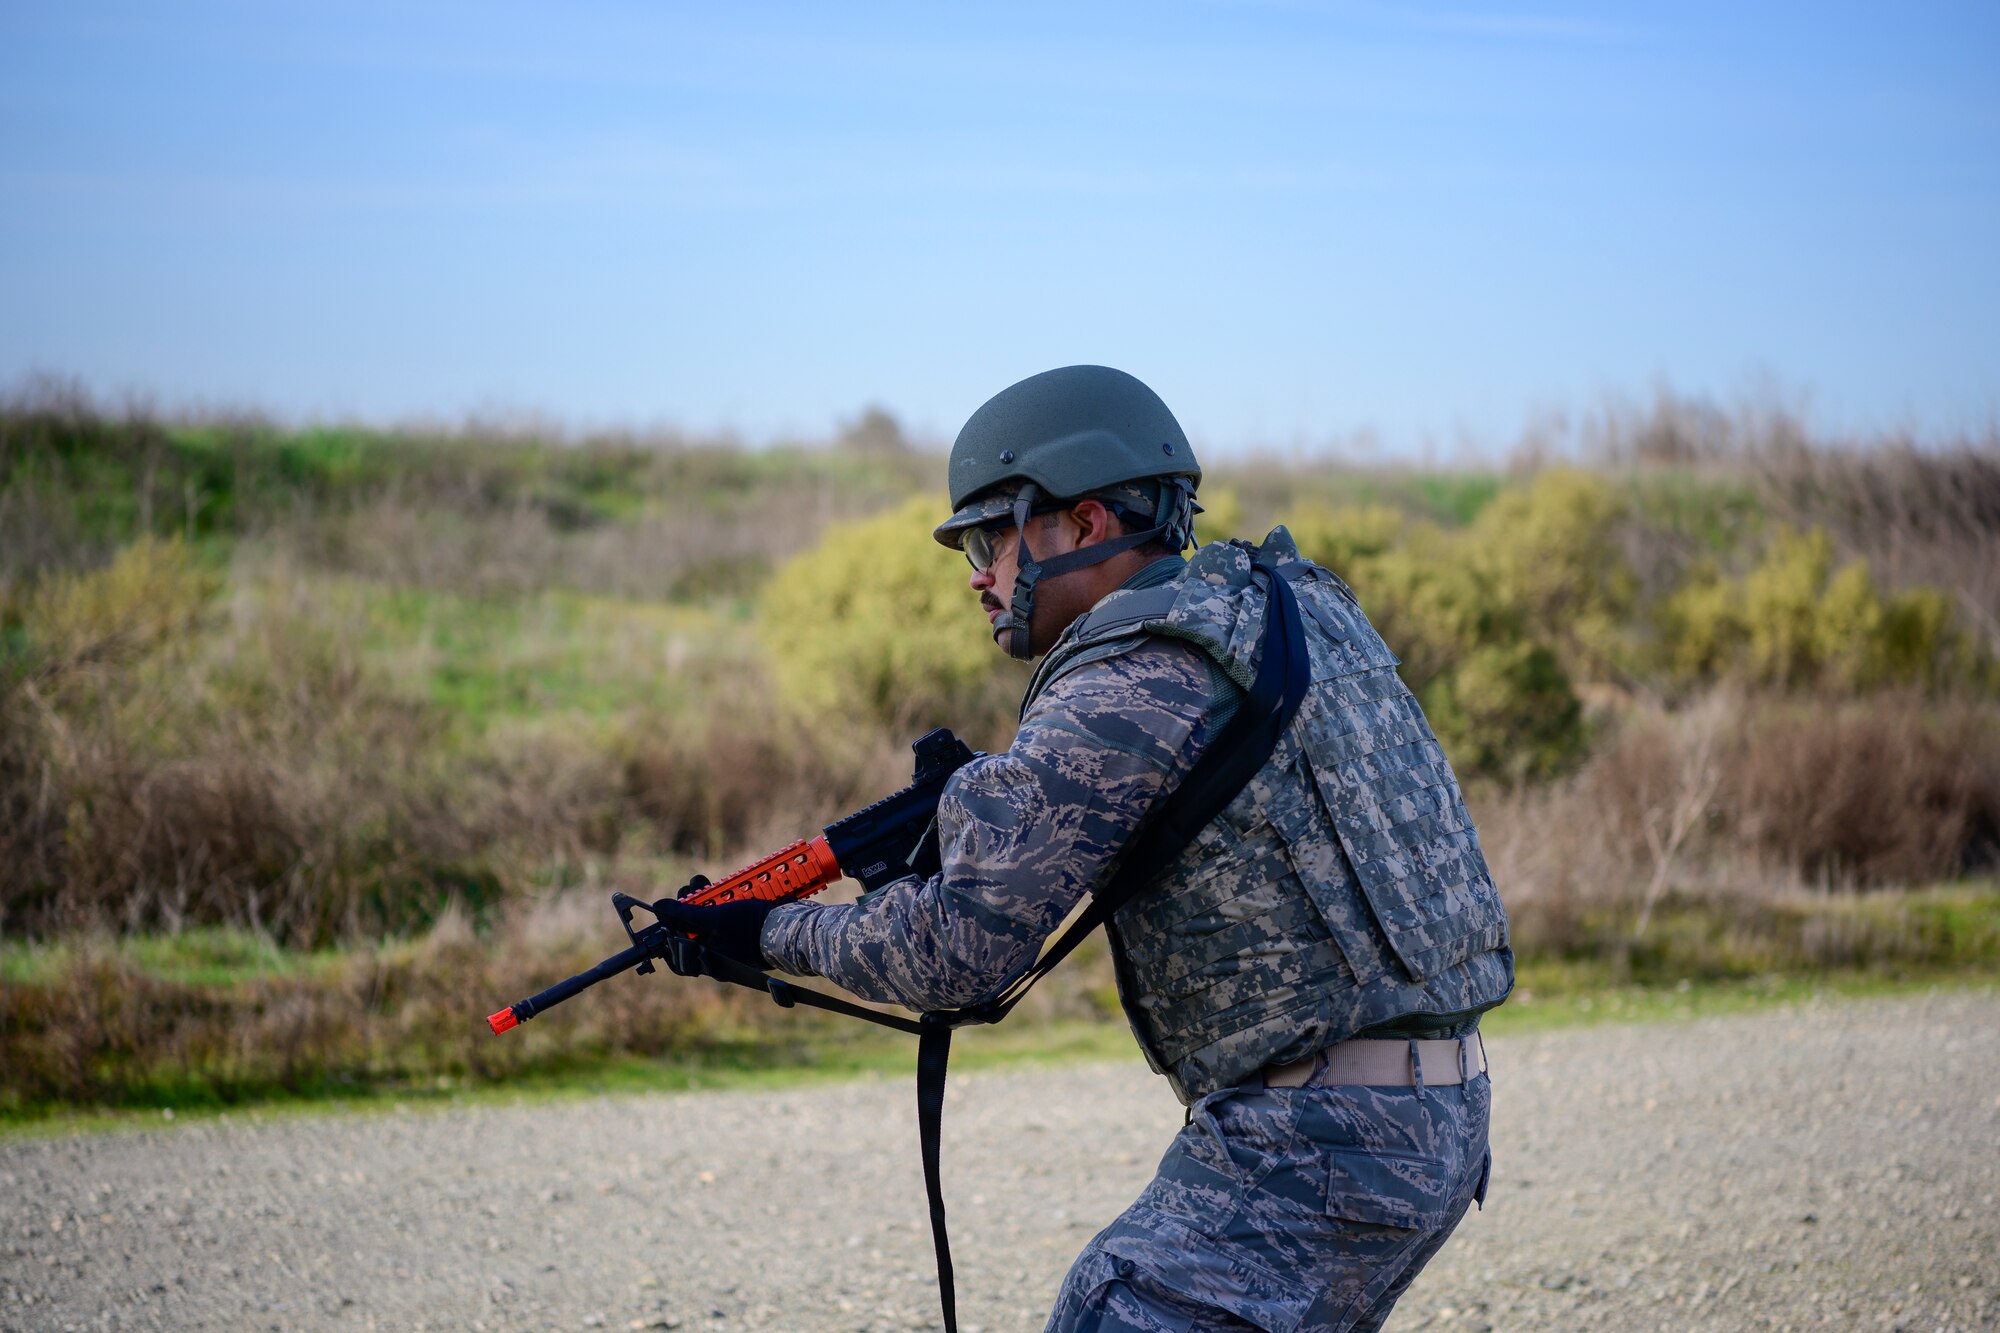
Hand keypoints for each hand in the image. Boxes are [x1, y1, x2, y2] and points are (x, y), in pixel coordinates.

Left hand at [649, 897, 777, 973]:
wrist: (789, 927)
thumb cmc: (750, 928)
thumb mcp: (714, 918)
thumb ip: (684, 914)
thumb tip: (657, 907)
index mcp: (708, 961)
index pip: (678, 955)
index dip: (667, 934)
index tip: (665, 915)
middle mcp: (717, 955)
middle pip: (691, 932)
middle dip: (686, 907)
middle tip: (687, 890)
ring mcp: (729, 942)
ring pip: (706, 921)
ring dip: (701, 899)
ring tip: (700, 882)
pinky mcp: (741, 929)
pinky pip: (723, 916)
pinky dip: (718, 901)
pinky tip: (716, 887)